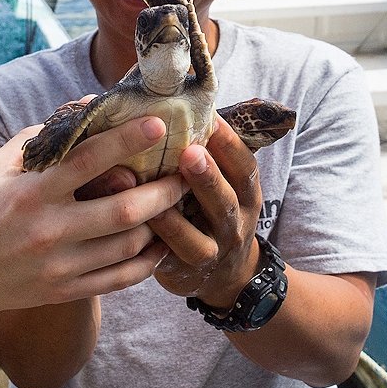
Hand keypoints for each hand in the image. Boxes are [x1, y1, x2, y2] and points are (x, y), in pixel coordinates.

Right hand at [0, 115, 181, 318]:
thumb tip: (87, 105)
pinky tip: (159, 244)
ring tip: (175, 203)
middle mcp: (48, 230)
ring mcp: (60, 265)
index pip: (87, 161)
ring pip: (128, 244)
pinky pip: (120, 278)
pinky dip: (147, 262)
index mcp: (31, 193)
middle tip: (186, 173)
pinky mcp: (67, 291)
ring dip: (159, 222)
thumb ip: (42, 137)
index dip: (126, 141)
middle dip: (163, 189)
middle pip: (123, 209)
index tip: (158, 124)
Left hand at [147, 117, 262, 308]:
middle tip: (189, 152)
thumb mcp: (219, 186)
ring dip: (176, 213)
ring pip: (198, 235)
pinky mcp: (189, 272)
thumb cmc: (208, 212)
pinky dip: (159, 237)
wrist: (226, 278)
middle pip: (226, 198)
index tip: (209, 118)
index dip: (228, 143)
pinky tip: (141, 220)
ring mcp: (215, 250)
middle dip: (208, 175)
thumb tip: (159, 109)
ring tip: (159, 189)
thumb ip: (199, 155)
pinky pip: (174, 255)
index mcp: (245, 193)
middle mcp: (236, 222)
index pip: (243, 165)